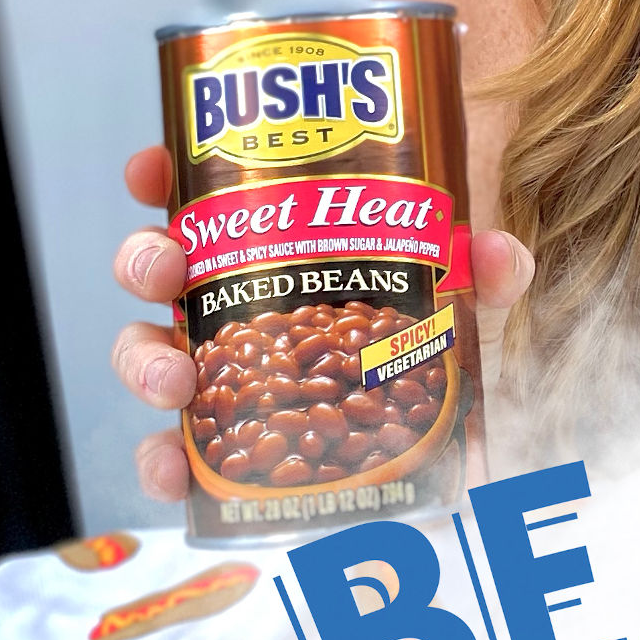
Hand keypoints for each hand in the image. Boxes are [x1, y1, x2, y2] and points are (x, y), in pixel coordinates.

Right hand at [111, 145, 535, 501]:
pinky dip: (163, 462)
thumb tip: (496, 254)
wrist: (435, 440)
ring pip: (145, 351)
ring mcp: (214, 368)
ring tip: (177, 381)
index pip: (200, 193)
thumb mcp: (461, 296)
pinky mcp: (218, 441)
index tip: (153, 169)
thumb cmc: (425, 339)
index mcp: (268, 243)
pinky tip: (179, 471)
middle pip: (157, 266)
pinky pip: (168, 451)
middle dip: (144, 261)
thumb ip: (485, 270)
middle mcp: (228, 297)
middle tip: (170, 271)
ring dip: (144, 361)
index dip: (160, 174)